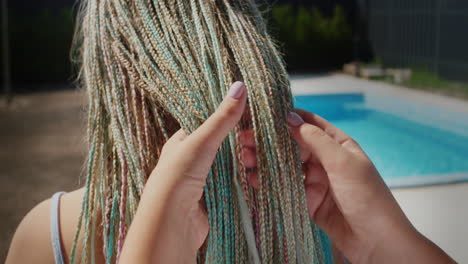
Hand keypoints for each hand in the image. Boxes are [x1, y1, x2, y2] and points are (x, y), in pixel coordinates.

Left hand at [119, 81, 246, 263]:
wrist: (172, 222)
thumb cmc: (177, 177)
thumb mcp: (201, 141)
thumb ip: (222, 117)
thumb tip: (240, 85)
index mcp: (183, 142)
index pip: (210, 123)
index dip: (230, 117)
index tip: (253, 112)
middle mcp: (192, 159)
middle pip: (223, 145)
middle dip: (241, 142)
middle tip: (262, 134)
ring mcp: (204, 179)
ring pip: (231, 165)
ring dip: (245, 162)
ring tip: (264, 153)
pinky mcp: (215, 197)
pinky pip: (234, 184)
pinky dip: (246, 180)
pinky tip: (259, 174)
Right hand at [241, 108, 454, 262]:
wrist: (376, 242)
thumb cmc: (368, 197)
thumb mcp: (343, 162)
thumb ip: (315, 139)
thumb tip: (291, 117)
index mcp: (338, 144)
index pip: (309, 124)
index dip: (286, 117)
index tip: (261, 114)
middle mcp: (325, 159)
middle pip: (292, 145)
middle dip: (268, 140)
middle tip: (244, 138)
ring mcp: (315, 180)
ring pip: (284, 165)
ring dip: (264, 160)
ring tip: (244, 157)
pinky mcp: (307, 200)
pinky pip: (284, 187)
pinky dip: (268, 182)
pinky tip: (253, 177)